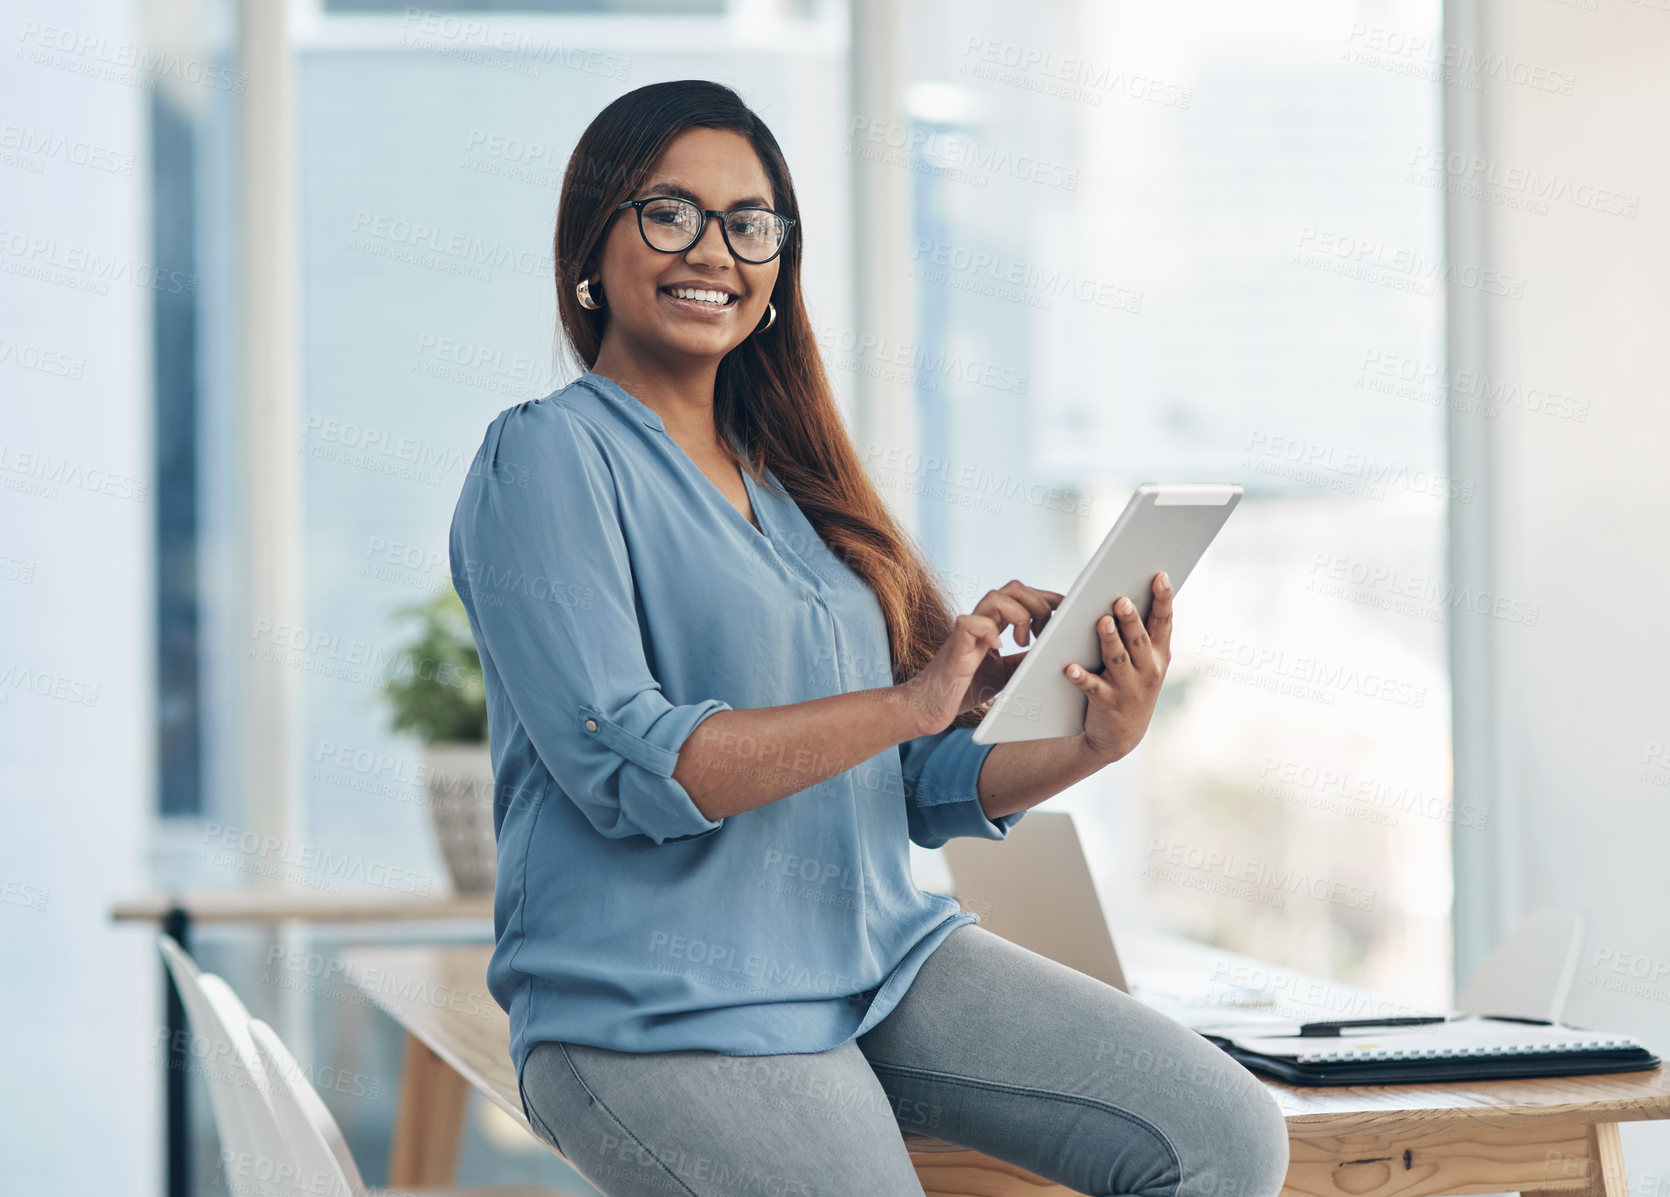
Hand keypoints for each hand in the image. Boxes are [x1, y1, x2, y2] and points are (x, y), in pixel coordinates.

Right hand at [898, 580, 1064, 736]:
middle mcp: (980, 622)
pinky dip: (989, 631)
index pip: (1022, 595)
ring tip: (1022, 641)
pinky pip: (970, 623)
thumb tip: (1054, 651)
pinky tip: (998, 648)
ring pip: (995, 597)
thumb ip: (1025, 658)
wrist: (928, 707)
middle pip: (1013, 588)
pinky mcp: (955, 647)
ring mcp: (966, 632)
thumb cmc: (964, 689)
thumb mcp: (1007, 673)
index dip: (1045, 596)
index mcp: (993, 625)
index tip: (1066, 608)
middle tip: (1044, 632)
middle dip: (1037, 603)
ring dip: (1018, 615)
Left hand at [1066, 570, 1172, 763]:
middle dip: (1131, 618)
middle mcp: (1148, 669)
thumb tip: (1126, 594)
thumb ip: (1140, 632)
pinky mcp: (1107, 703)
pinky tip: (1070, 669)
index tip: (1160, 576)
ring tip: (1102, 621)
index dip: (1163, 599)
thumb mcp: (1144, 662)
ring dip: (1110, 640)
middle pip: (1138, 638)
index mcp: (1158, 653)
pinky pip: (1093, 687)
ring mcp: (1129, 687)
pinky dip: (1081, 677)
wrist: (1120, 736)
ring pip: (1118, 659)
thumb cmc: (1130, 686)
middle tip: (1121, 600)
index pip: (1163, 621)